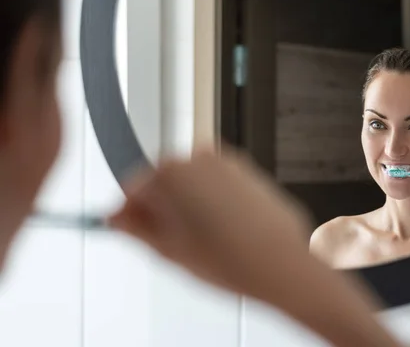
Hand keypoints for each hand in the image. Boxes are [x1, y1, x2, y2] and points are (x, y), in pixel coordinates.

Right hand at [109, 144, 313, 296]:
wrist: (280, 262)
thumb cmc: (231, 258)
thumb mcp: (168, 250)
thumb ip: (136, 228)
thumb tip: (119, 218)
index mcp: (169, 174)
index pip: (132, 187)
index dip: (131, 212)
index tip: (133, 227)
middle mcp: (196, 158)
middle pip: (163, 179)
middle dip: (162, 206)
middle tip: (169, 239)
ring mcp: (224, 160)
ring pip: (191, 180)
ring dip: (188, 202)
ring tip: (201, 238)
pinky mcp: (246, 168)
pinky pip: (216, 181)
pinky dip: (213, 198)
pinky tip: (222, 228)